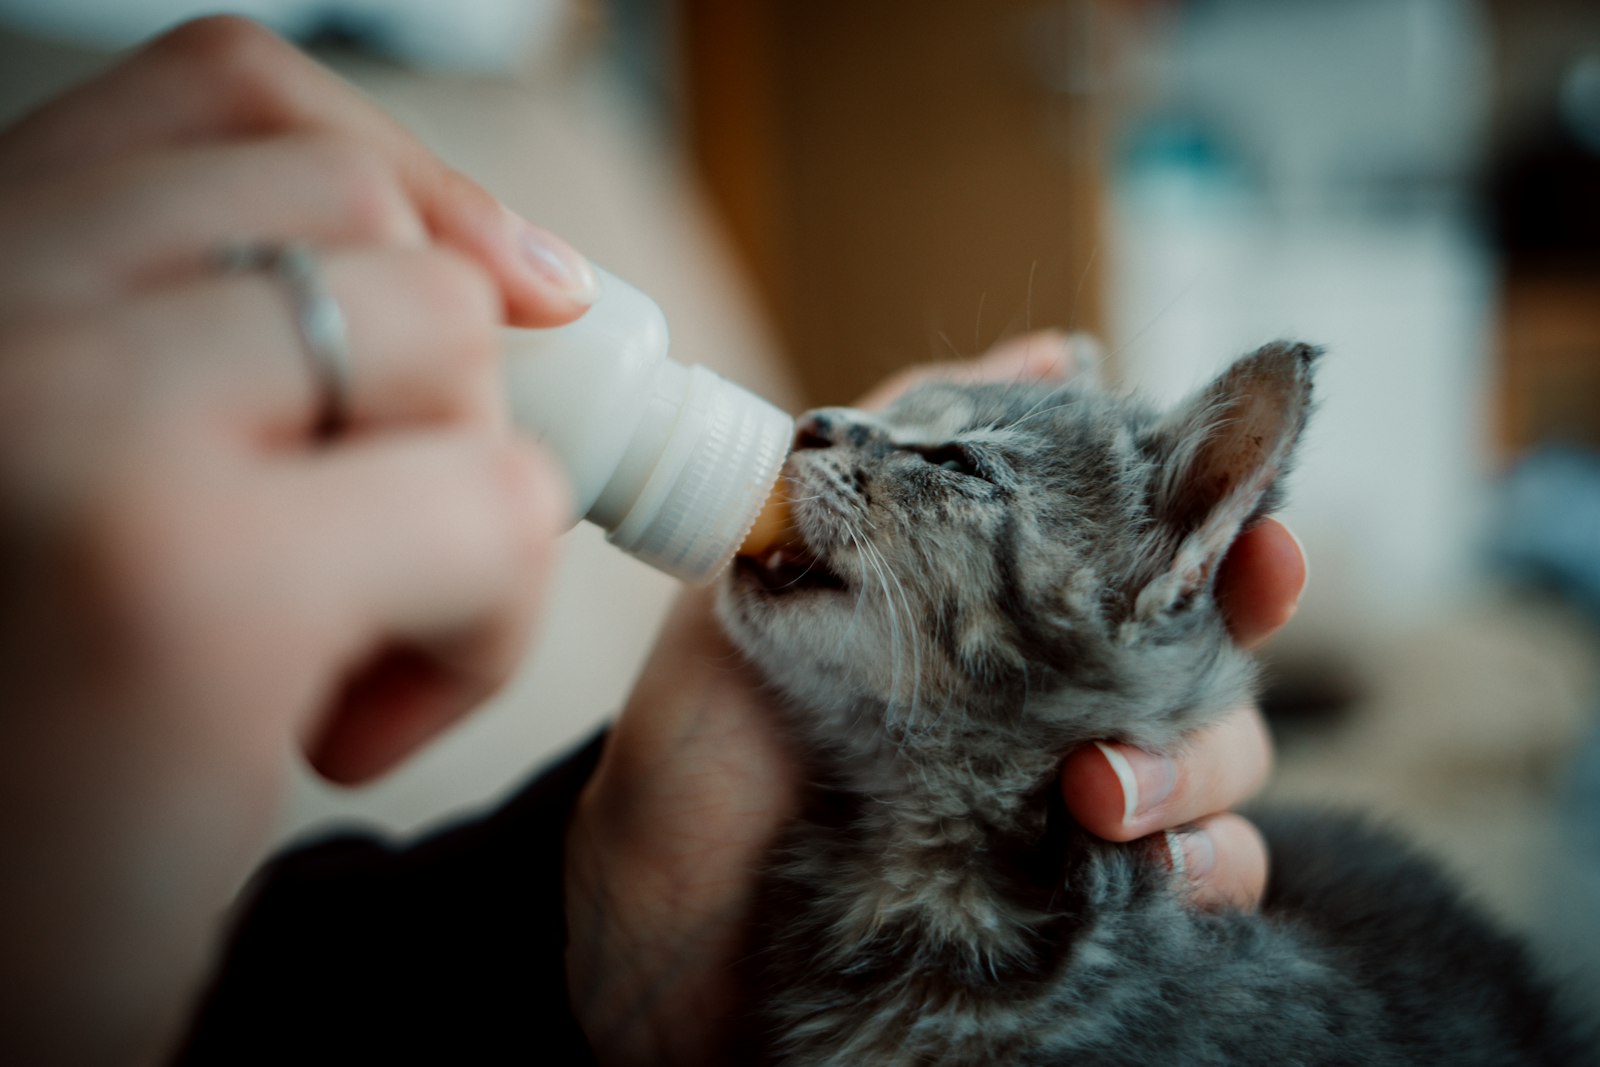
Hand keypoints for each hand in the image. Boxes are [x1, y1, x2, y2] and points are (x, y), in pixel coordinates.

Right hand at [0, 18, 591, 1061]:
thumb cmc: (37, 730)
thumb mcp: (77, 472)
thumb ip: (201, 344)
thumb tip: (509, 275)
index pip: (221, 97)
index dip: (399, 176)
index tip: (512, 285)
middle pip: (360, 212)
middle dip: (449, 378)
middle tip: (399, 532)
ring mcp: (69, 420)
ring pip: (446, 336)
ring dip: (463, 508)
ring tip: (348, 653)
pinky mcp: (185, 578)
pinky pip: (491, 505)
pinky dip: (484, 630)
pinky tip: (347, 735)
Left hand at [565, 332, 1305, 1064]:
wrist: (652, 914)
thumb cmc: (705, 735)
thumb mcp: (768, 564)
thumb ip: (898, 448)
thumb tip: (1055, 351)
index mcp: (1008, 612)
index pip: (1159, 559)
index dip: (1236, 540)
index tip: (1260, 543)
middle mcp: (1058, 699)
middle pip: (1212, 664)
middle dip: (1218, 667)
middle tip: (1128, 698)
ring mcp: (1074, 806)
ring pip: (1226, 775)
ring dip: (1196, 777)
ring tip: (1095, 796)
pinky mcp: (1073, 907)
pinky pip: (1204, 885)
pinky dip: (1205, 875)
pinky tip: (1147, 873)